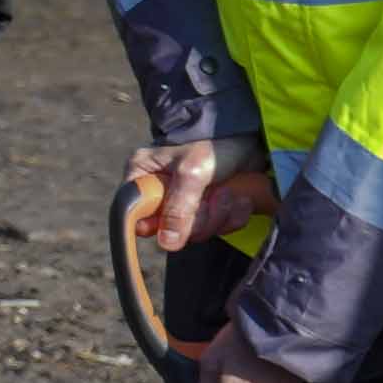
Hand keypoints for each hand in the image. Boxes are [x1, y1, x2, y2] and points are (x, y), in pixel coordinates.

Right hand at [127, 140, 279, 252]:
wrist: (251, 140)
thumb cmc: (214, 145)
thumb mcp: (191, 173)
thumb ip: (178, 208)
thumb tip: (166, 243)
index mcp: (143, 175)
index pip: (131, 212)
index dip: (153, 223)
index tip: (175, 221)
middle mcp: (159, 192)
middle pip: (167, 230)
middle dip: (198, 217)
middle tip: (211, 194)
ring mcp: (184, 204)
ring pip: (196, 232)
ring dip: (218, 215)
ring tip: (227, 191)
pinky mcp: (208, 211)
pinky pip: (218, 229)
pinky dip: (232, 216)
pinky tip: (237, 198)